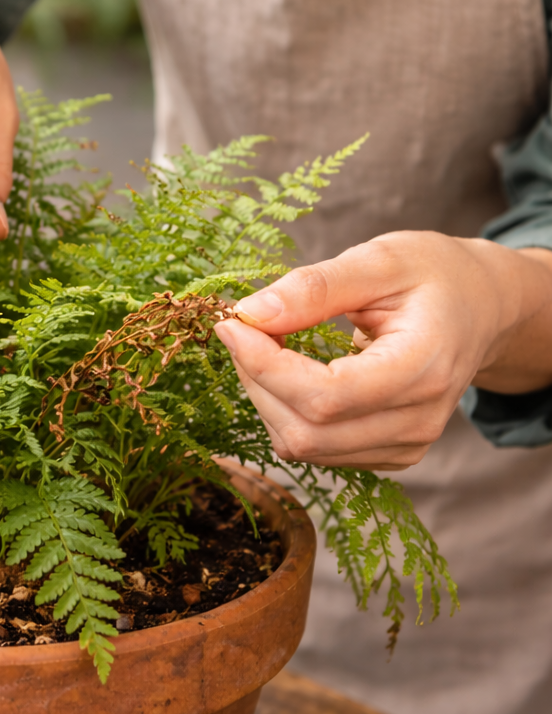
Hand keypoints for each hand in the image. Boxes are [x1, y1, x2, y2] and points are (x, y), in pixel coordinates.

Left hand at [212, 232, 551, 469]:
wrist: (481, 309)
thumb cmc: (433, 275)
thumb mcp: (379, 260)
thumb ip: (316, 287)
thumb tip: (251, 313)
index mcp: (424, 368)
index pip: (326, 395)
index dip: (265, 365)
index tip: (232, 323)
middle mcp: (418, 421)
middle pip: (306, 430)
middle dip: (257, 379)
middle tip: (245, 328)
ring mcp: (404, 445)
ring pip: (301, 445)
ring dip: (265, 396)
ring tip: (267, 345)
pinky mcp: (386, 453)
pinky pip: (312, 449)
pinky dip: (283, 411)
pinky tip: (289, 371)